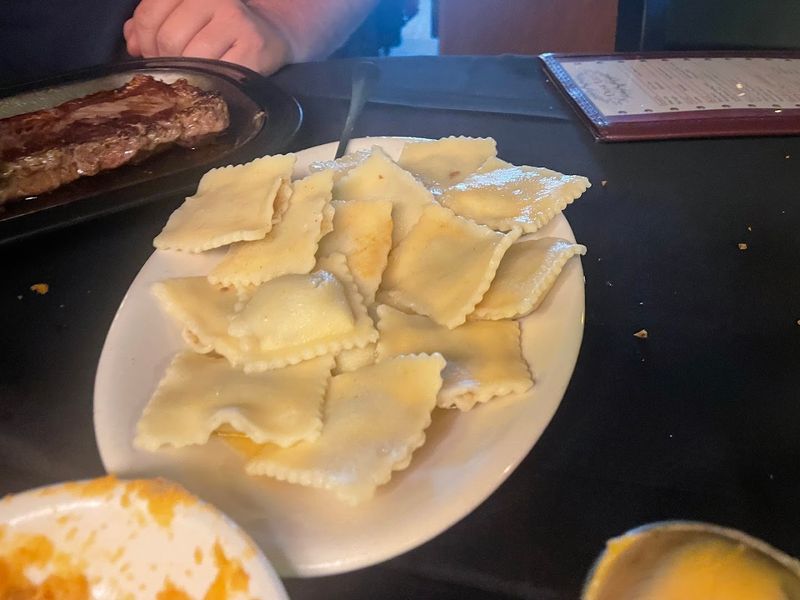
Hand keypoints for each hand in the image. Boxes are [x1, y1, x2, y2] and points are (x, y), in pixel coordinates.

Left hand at [124, 0, 291, 74]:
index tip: (150, 53)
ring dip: (186, 71)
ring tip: (191, 72)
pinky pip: (216, 70)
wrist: (268, 33)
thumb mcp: (184, 15)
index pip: (149, 15)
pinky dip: (209, 79)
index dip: (143, 41)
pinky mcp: (252, 45)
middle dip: (164, 59)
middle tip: (172, 67)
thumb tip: (130, 41)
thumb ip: (153, 22)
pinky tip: (211, 77)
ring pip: (190, 55)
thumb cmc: (219, 27)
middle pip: (168, 38)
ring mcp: (234, 20)